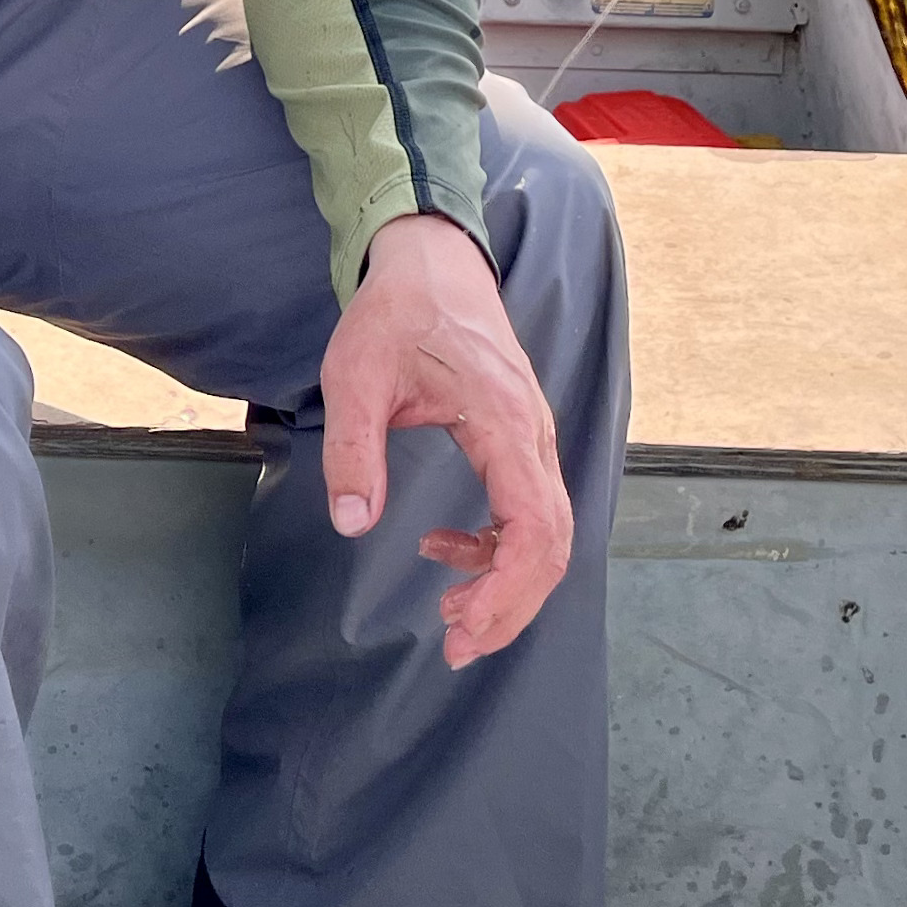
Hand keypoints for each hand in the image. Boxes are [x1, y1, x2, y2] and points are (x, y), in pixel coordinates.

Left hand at [321, 213, 571, 668]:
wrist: (431, 261)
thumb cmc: (396, 312)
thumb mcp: (356, 375)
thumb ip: (353, 450)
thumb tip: (353, 525)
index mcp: (504, 421)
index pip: (535, 526)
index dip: (508, 588)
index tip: (461, 626)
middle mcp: (533, 434)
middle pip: (554, 543)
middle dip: (511, 605)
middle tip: (456, 645)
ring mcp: (533, 436)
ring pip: (548, 532)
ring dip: (508, 583)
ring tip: (452, 615)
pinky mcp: (520, 438)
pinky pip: (530, 509)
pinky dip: (497, 546)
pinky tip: (444, 549)